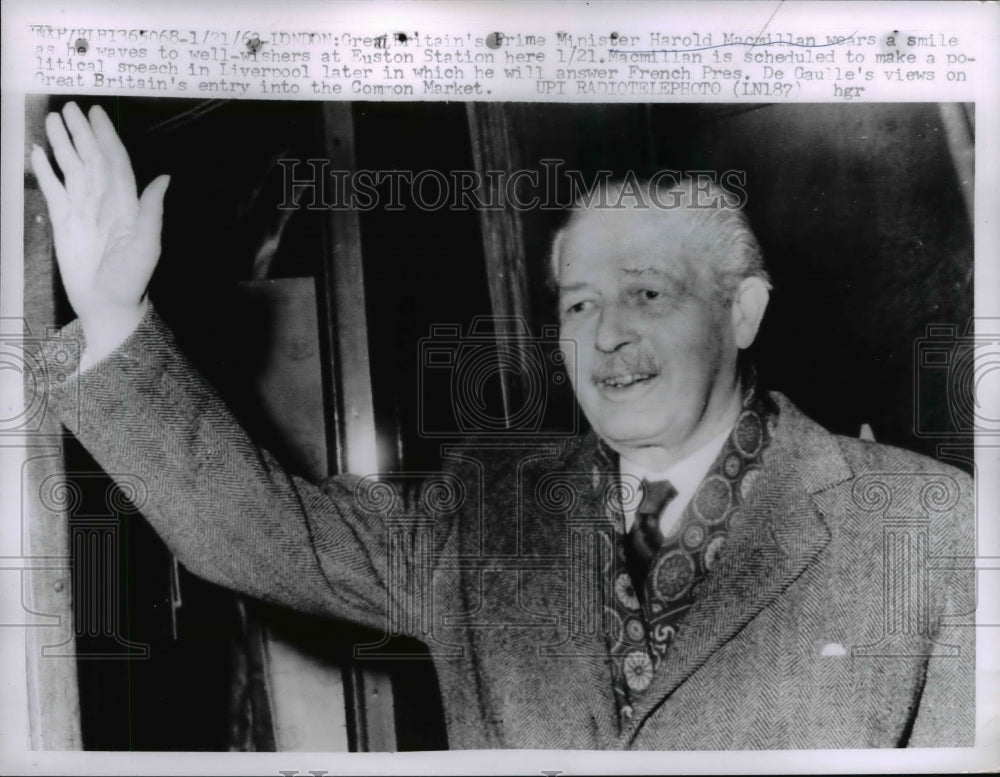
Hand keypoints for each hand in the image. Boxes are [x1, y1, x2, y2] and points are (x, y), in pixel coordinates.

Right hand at [30, 102, 169, 363]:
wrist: (107, 303)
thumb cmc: (132, 277)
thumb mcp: (148, 245)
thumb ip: (152, 210)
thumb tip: (164, 177)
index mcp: (125, 201)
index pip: (114, 160)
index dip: (106, 136)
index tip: (97, 113)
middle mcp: (103, 199)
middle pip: (90, 157)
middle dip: (81, 132)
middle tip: (69, 107)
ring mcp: (81, 208)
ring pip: (70, 167)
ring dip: (62, 144)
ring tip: (52, 120)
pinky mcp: (62, 220)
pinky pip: (53, 189)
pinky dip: (45, 171)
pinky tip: (36, 153)